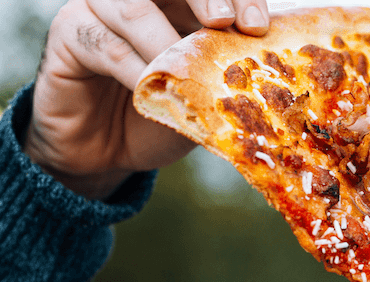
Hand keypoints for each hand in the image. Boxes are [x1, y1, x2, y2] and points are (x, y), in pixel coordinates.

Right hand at [23, 0, 270, 199]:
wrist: (106, 151)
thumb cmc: (160, 116)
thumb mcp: (202, 97)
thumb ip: (226, 80)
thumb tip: (271, 83)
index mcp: (180, 4)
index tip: (258, 28)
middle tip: (225, 22)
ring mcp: (100, 9)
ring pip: (132, 6)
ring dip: (165, 36)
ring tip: (188, 64)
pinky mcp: (70, 34)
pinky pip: (105, 45)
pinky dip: (134, 68)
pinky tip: (152, 88)